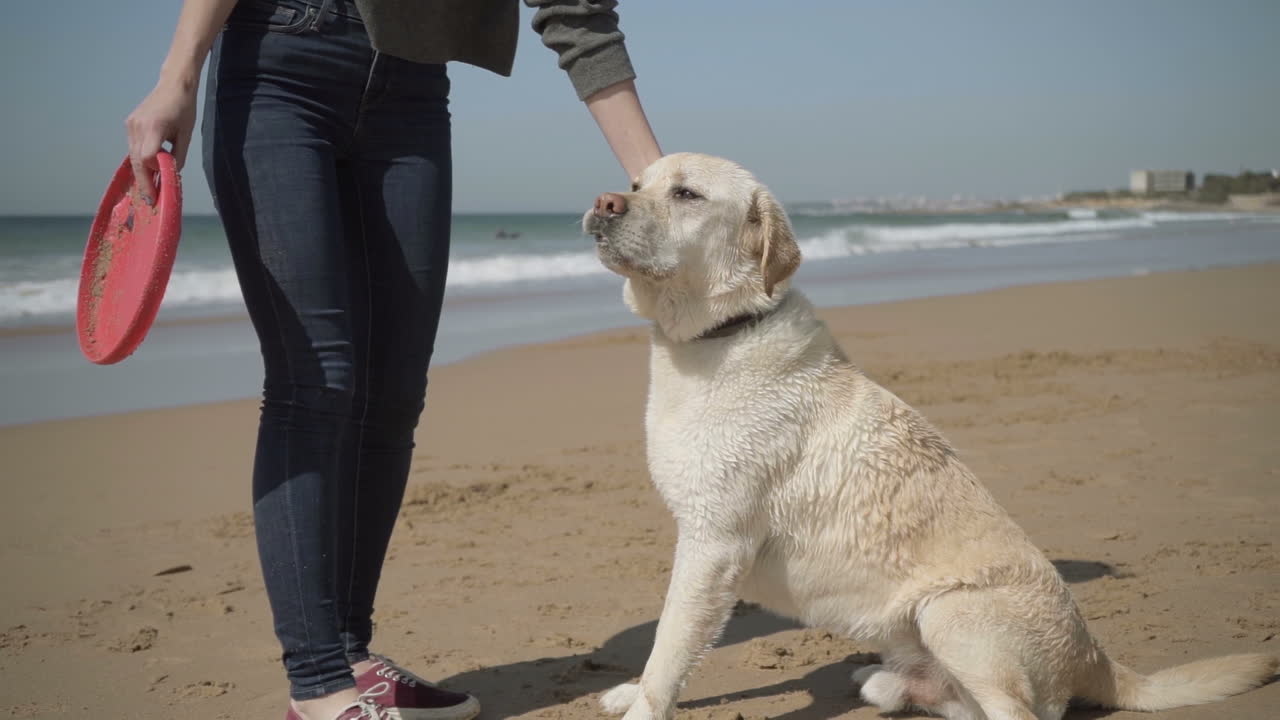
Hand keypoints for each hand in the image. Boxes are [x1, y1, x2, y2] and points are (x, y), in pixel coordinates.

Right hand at [125, 76, 196, 203]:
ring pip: (132, 155)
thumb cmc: (184, 109)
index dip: (152, 174)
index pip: (146, 157)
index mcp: (154, 127)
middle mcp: (137, 126)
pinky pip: (133, 147)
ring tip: (150, 188)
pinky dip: (140, 160)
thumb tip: (171, 175)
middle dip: (143, 181)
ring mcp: (131, 124)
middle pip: (136, 160)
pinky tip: (149, 169)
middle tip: (150, 200)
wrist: (174, 85)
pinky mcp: (130, 124)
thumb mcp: (186, 135)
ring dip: (141, 172)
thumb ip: (178, 156)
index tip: (159, 187)